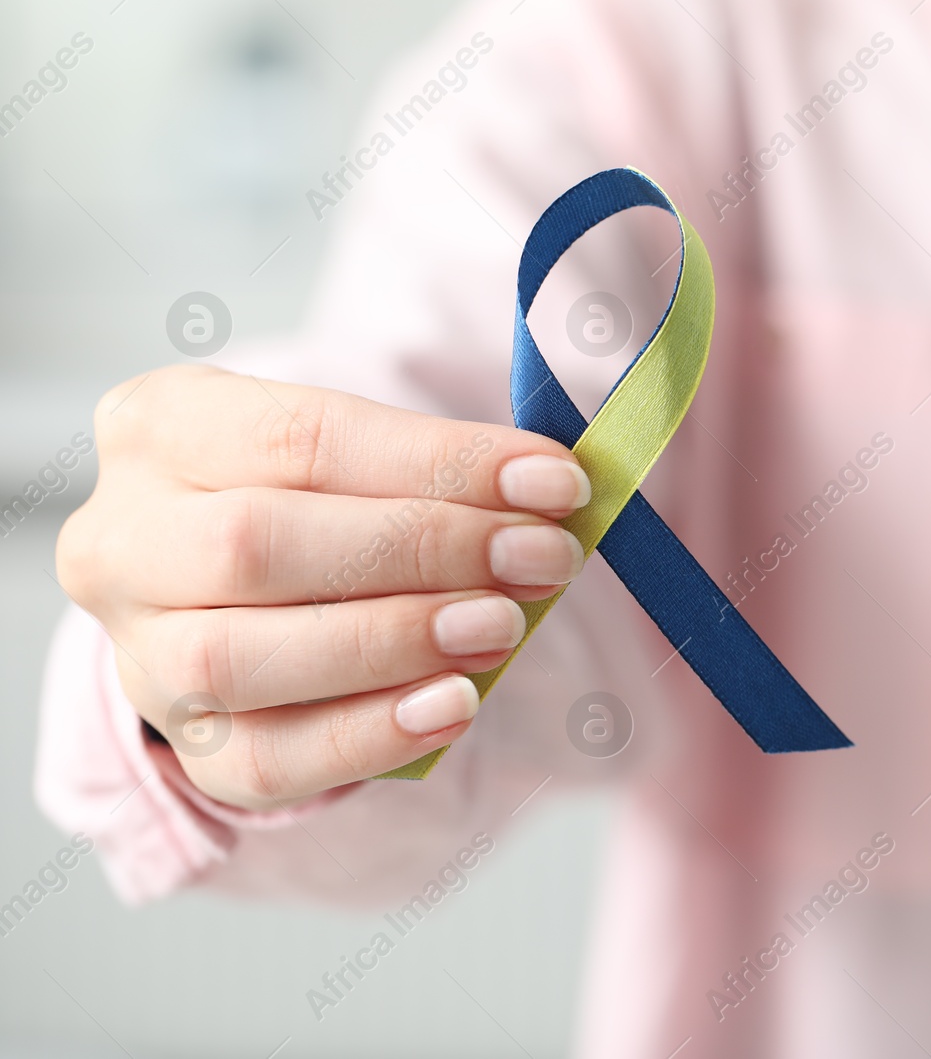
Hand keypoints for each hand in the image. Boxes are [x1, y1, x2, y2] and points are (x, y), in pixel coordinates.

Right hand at [57, 366, 590, 808]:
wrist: (255, 586)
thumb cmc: (325, 498)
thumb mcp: (361, 448)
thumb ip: (439, 461)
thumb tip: (553, 486)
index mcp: (160, 426)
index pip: (302, 436)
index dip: (438, 461)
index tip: (552, 481)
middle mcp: (121, 539)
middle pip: (255, 545)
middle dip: (419, 550)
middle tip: (539, 557)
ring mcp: (139, 652)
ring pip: (239, 659)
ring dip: (392, 641)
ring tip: (501, 626)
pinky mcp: (186, 745)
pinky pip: (264, 760)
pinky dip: (369, 735)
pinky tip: (454, 706)